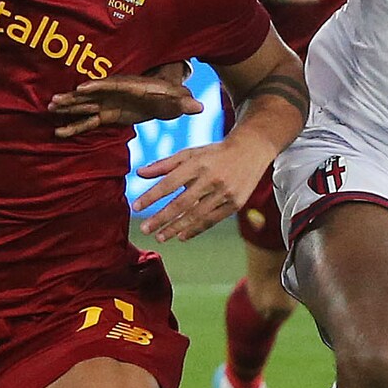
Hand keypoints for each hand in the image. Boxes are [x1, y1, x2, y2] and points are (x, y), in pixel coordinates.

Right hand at [48, 68, 201, 139]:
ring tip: (49, 109)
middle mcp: (115, 93)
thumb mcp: (178, 98)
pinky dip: (75, 125)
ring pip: (85, 105)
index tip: (81, 87)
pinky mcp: (107, 114)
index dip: (97, 85)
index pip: (112, 84)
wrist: (166, 95)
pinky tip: (59, 131)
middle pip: (92, 94)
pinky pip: (88, 120)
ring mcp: (108, 103)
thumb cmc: (172, 94)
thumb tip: (199, 106)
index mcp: (130, 87)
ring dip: (68, 107)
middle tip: (54, 101)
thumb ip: (185, 102)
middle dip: (73, 97)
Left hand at [133, 134, 269, 242]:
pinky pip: (212, 220)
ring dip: (176, 228)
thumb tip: (139, 173)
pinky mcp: (235, 204)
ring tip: (160, 237)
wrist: (251, 150)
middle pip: (182, 203)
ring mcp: (225, 192)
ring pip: (196, 215)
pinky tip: (182, 236)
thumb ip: (164, 164)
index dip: (152, 196)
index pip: (170, 183)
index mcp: (198, 163)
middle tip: (145, 229)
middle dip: (161, 218)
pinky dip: (196, 229)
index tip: (136, 207)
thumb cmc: (214, 153)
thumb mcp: (190, 153)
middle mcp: (212, 178)